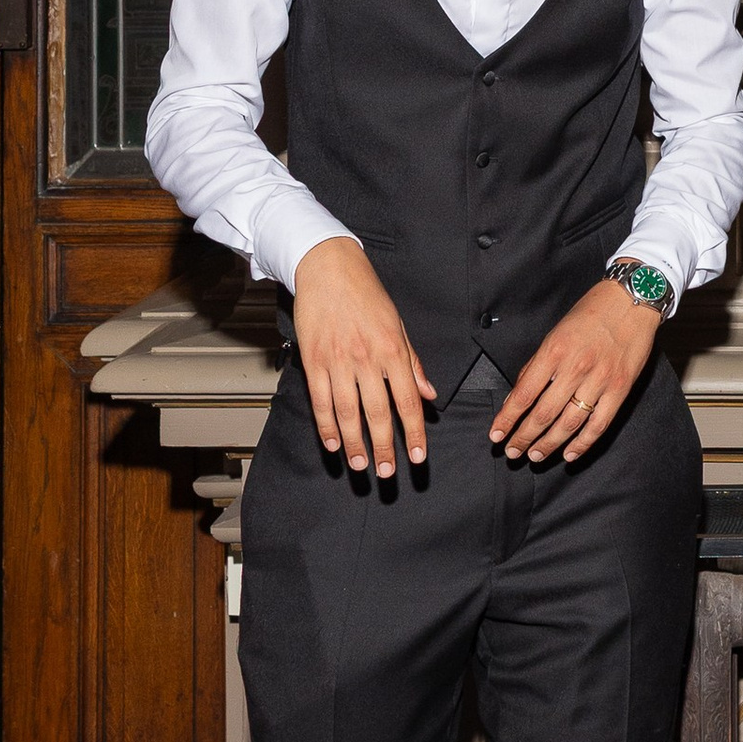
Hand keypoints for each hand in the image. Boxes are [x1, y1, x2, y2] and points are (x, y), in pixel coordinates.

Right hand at [289, 237, 436, 479]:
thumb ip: (412, 363)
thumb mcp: (398, 325)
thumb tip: (429, 394)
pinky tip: (332, 444)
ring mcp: (337, 360)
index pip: (408, 400)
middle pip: (378, 413)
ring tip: (360, 466)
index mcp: (392, 350)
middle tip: (386, 474)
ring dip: (355, 443)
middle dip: (385, 448)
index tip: (419, 457)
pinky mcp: (313, 360)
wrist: (329, 267)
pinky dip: (326, 425)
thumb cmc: (367, 295)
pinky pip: (320, 400)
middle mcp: (367, 358)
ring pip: (348, 412)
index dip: (415, 432)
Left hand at [491, 273, 660, 464]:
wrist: (632, 300)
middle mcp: (576, 367)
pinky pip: (599, 424)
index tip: (496, 435)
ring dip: (549, 444)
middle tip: (513, 452)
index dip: (508, 419)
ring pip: (569, 423)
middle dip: (524, 437)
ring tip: (535, 455)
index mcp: (554, 351)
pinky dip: (583, 443)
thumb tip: (517, 396)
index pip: (524, 394)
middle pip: (544, 414)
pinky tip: (569, 454)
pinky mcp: (620, 389)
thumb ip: (536, 366)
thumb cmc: (590, 314)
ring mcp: (600, 380)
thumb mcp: (555, 333)